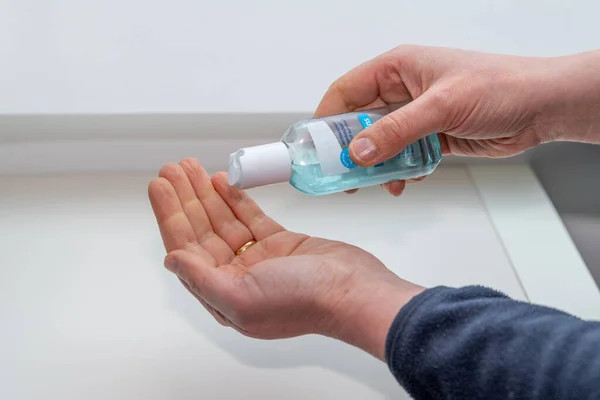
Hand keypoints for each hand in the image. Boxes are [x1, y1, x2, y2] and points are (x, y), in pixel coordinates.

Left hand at [148, 159, 422, 359]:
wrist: (354, 291)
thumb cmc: (302, 301)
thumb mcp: (242, 298)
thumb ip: (202, 280)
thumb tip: (171, 260)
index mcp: (223, 295)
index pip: (187, 249)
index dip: (170, 216)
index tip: (159, 187)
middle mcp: (237, 277)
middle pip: (202, 231)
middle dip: (184, 199)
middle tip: (171, 168)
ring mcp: (260, 259)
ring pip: (224, 221)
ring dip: (206, 194)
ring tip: (190, 166)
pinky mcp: (281, 243)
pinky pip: (250, 217)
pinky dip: (235, 199)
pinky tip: (220, 181)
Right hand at [315, 45, 585, 195]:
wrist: (541, 107)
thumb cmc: (501, 87)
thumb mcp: (442, 107)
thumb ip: (398, 130)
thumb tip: (360, 151)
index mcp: (398, 68)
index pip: (346, 90)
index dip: (326, 118)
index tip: (315, 146)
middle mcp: (402, 91)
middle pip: (358, 120)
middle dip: (349, 149)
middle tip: (340, 174)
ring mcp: (416, 115)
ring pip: (379, 143)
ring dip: (375, 165)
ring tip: (373, 184)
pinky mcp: (430, 136)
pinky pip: (401, 156)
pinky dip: (398, 171)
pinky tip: (403, 182)